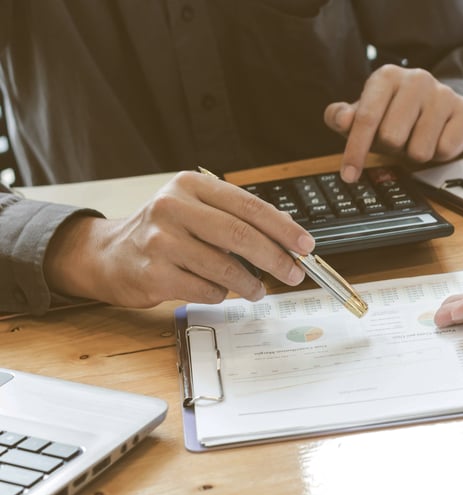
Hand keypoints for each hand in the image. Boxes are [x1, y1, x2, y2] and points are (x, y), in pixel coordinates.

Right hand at [44, 171, 314, 307]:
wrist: (109, 254)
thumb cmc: (163, 232)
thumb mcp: (197, 211)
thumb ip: (238, 219)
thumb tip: (289, 237)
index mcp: (191, 186)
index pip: (249, 206)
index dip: (283, 228)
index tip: (305, 246)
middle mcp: (173, 207)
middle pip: (240, 235)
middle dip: (276, 258)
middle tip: (294, 273)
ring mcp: (160, 241)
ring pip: (225, 268)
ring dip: (251, 284)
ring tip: (258, 289)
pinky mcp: (153, 273)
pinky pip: (205, 289)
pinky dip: (221, 294)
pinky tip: (219, 290)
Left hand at [324, 64, 462, 181]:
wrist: (437, 107)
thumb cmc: (394, 114)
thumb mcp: (364, 116)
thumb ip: (342, 117)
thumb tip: (341, 119)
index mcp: (387, 76)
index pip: (366, 118)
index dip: (355, 150)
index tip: (349, 175)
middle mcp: (416, 79)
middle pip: (392, 138)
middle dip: (391, 149)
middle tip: (397, 141)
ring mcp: (443, 92)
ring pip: (420, 150)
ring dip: (415, 153)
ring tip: (416, 139)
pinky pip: (446, 150)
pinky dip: (438, 154)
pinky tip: (436, 139)